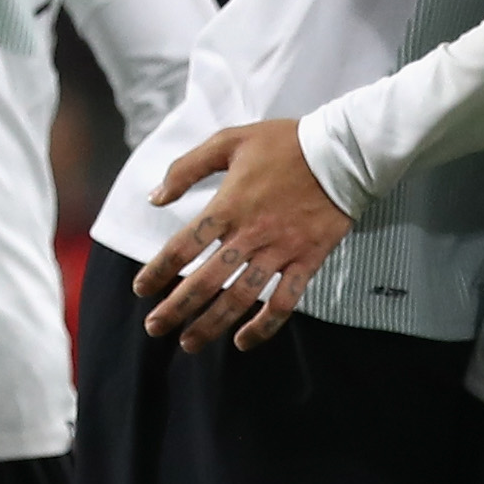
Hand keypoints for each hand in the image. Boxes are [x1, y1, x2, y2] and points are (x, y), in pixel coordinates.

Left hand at [134, 119, 351, 351]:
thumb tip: (155, 197)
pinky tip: (244, 341)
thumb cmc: (284, 144)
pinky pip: (284, 301)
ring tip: (190, 343)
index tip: (141, 289)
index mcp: (227, 206)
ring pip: (240, 297)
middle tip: (155, 327)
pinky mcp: (307, 261)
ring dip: (212, 324)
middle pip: (205, 280)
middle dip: (176, 308)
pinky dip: (264, 326)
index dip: (157, 271)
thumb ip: (187, 168)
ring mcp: (280, 251)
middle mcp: (250, 234)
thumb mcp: (229, 141)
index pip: (182, 246)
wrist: (342, 153)